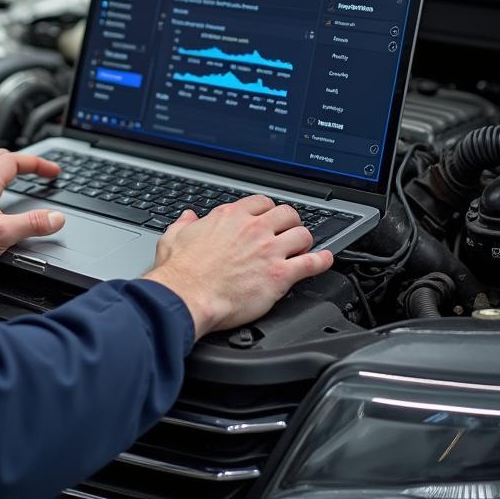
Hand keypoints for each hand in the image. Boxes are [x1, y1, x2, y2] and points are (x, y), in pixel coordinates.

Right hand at [142, 195, 332, 335]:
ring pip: (302, 234)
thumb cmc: (181, 272)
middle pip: (287, 213)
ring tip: (303, 249)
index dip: (268, 211)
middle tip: (288, 232)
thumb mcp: (174, 237)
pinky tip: (325, 260)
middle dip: (290, 222)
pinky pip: (311, 262)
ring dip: (304, 241)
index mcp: (229, 217)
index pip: (261, 202)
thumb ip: (185, 224)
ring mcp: (269, 250)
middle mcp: (252, 229)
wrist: (188, 296)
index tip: (268, 219)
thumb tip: (188, 217)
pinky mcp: (280, 275)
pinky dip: (322, 261)